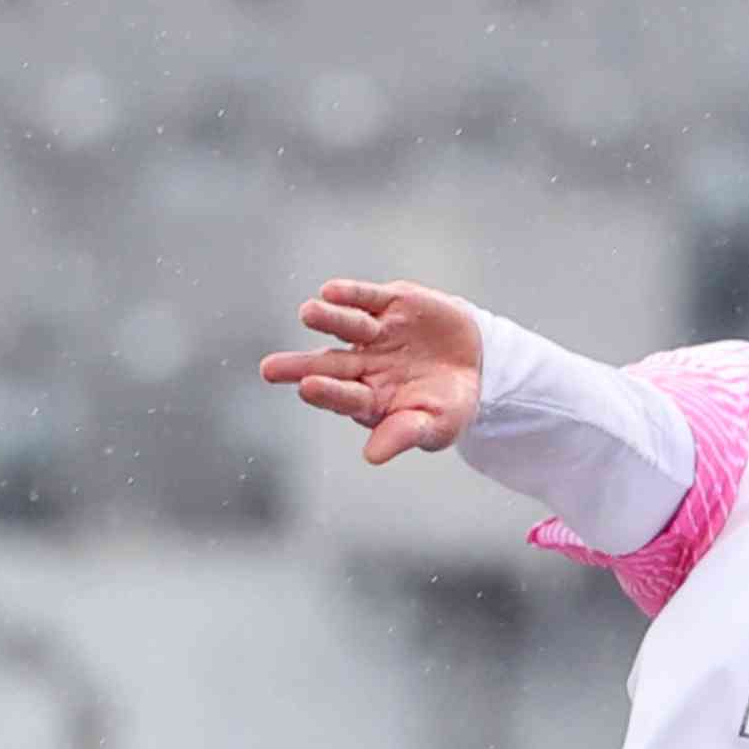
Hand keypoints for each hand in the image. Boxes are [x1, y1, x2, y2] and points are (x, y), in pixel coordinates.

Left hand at [264, 277, 492, 462]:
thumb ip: (405, 434)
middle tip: (270, 369)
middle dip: (299, 366)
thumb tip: (372, 456)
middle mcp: (363, 365)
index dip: (327, 393)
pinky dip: (351, 294)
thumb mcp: (438, 425)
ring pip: (344, 324)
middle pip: (327, 364)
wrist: (478, 360)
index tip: (307, 389)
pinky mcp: (390, 304)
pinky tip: (332, 292)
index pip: (343, 397)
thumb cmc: (450, 402)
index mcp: (370, 399)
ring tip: (308, 313)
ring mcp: (375, 333)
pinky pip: (366, 298)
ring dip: (326, 318)